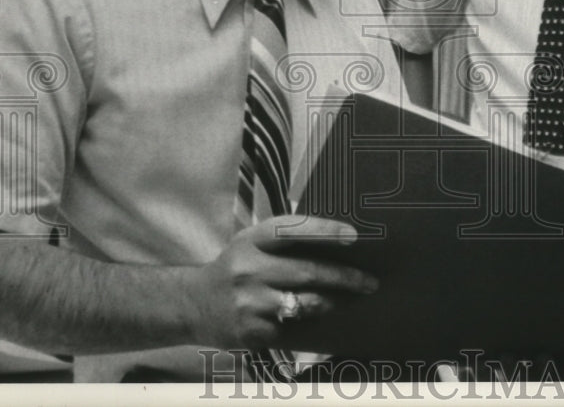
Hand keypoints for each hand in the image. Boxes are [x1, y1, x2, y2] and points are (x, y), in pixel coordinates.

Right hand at [187, 215, 377, 349]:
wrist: (193, 304)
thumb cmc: (236, 267)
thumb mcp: (251, 243)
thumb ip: (286, 241)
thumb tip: (339, 243)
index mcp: (252, 240)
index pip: (291, 230)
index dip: (324, 230)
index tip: (354, 235)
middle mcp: (249, 269)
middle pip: (307, 272)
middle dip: (344, 277)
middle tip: (370, 281)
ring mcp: (249, 303)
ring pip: (305, 304)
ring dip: (333, 303)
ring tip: (350, 300)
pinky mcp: (251, 332)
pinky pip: (292, 329)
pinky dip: (309, 325)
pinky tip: (320, 322)